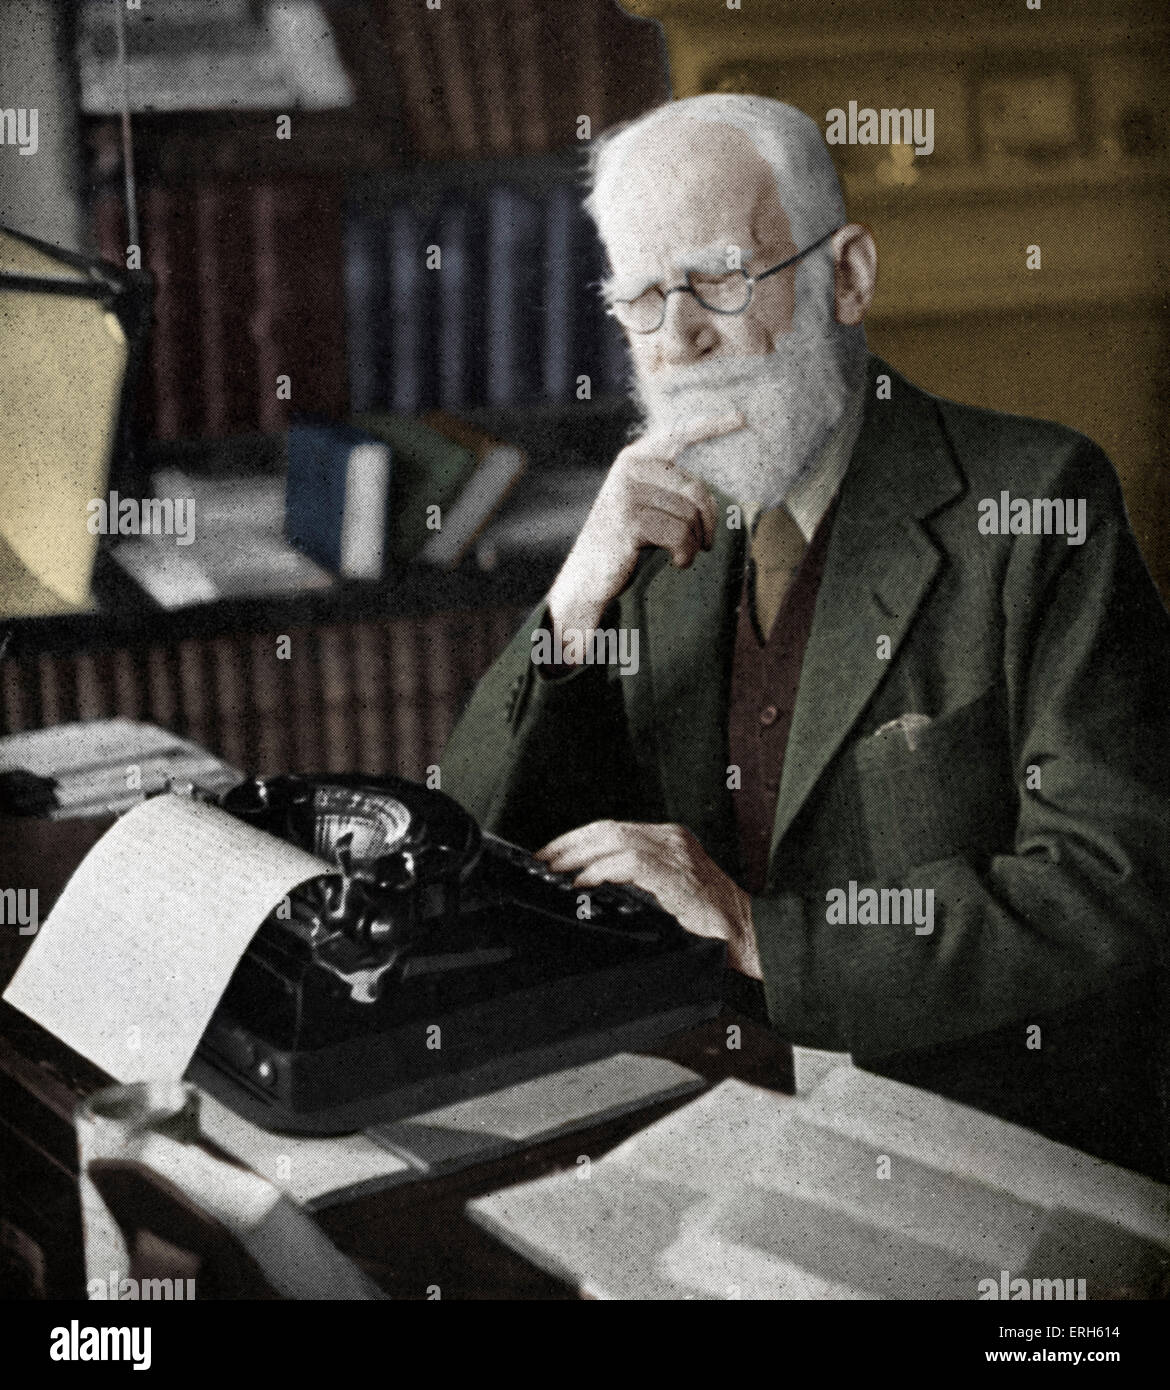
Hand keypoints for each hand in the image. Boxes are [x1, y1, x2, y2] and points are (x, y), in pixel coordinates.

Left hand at [536, 820, 761, 978]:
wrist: (749, 936)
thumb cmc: (710, 924)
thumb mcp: (669, 893)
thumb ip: (637, 882)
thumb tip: (589, 887)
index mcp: (670, 839)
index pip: (612, 828)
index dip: (576, 839)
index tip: (549, 854)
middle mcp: (672, 839)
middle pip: (607, 828)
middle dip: (568, 844)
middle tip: (541, 861)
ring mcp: (676, 854)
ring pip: (614, 839)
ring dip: (578, 856)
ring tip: (554, 872)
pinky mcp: (676, 874)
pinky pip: (630, 863)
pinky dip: (601, 871)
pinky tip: (583, 883)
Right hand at [546, 414, 743, 645]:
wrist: (588, 575)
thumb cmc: (625, 541)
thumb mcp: (646, 506)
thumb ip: (669, 489)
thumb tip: (713, 496)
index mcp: (635, 458)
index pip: (678, 434)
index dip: (712, 425)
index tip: (743, 416)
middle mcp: (629, 468)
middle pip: (696, 488)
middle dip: (707, 521)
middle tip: (706, 543)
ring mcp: (626, 492)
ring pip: (689, 515)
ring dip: (694, 542)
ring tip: (683, 554)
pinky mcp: (628, 520)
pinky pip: (679, 535)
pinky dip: (685, 554)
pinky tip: (678, 563)